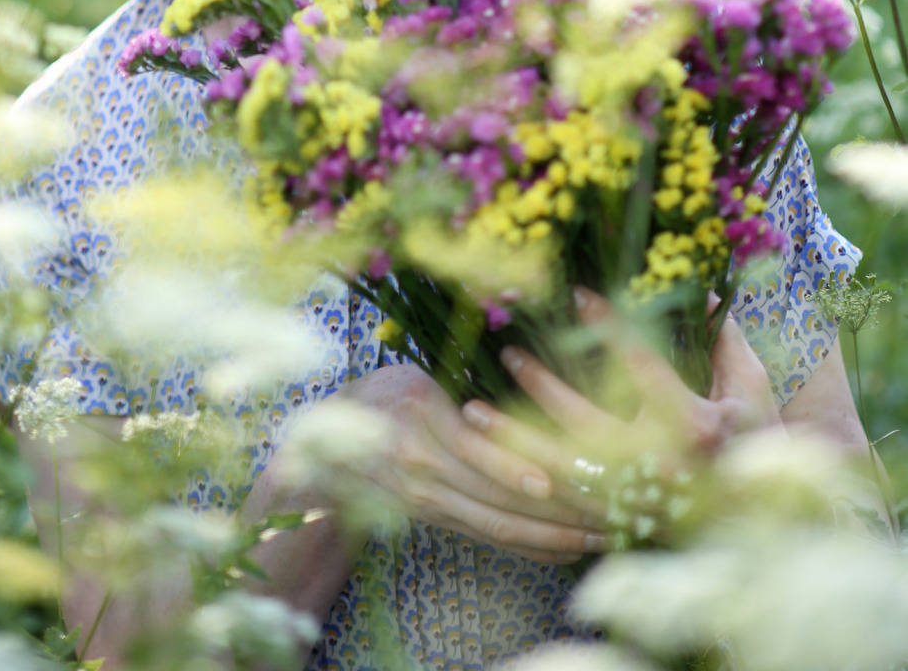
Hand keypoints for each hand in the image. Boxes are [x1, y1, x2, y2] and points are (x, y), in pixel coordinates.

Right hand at [341, 363, 610, 564]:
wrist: (322, 453)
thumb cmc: (374, 396)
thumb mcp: (409, 378)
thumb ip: (453, 396)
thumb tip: (509, 405)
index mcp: (418, 422)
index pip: (474, 450)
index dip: (516, 466)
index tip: (559, 476)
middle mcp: (424, 470)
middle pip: (497, 497)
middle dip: (556, 509)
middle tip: (605, 509)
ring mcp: (431, 502)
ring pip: (499, 525)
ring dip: (552, 535)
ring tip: (597, 535)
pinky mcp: (437, 520)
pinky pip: (490, 537)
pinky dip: (529, 545)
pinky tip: (564, 549)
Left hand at [468, 288, 780, 489]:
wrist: (763, 517)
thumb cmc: (757, 437)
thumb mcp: (750, 380)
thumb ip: (719, 331)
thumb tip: (694, 279)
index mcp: (700, 427)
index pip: (645, 369)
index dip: (611, 328)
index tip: (577, 293)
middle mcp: (664, 468)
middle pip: (590, 426)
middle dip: (543, 387)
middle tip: (509, 352)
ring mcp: (638, 501)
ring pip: (563, 469)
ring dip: (514, 440)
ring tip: (472, 410)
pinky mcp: (619, 521)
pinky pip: (560, 502)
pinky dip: (521, 476)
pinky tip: (488, 453)